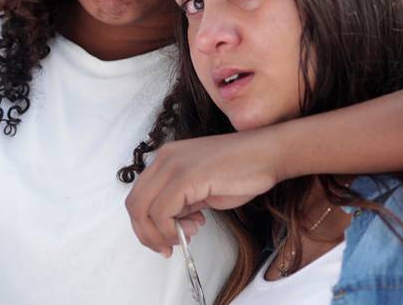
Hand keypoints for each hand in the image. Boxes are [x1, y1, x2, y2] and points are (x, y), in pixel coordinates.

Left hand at [124, 129, 283, 256]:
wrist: (268, 154)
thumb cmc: (242, 170)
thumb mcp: (201, 189)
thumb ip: (181, 202)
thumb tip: (170, 224)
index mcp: (165, 159)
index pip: (138, 196)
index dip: (145, 225)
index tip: (162, 241)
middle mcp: (163, 159)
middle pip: (134, 204)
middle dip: (147, 234)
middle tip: (167, 248)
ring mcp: (172, 165)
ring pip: (143, 209)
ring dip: (160, 234)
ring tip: (186, 236)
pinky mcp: (185, 175)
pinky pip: (162, 211)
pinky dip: (171, 229)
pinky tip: (192, 229)